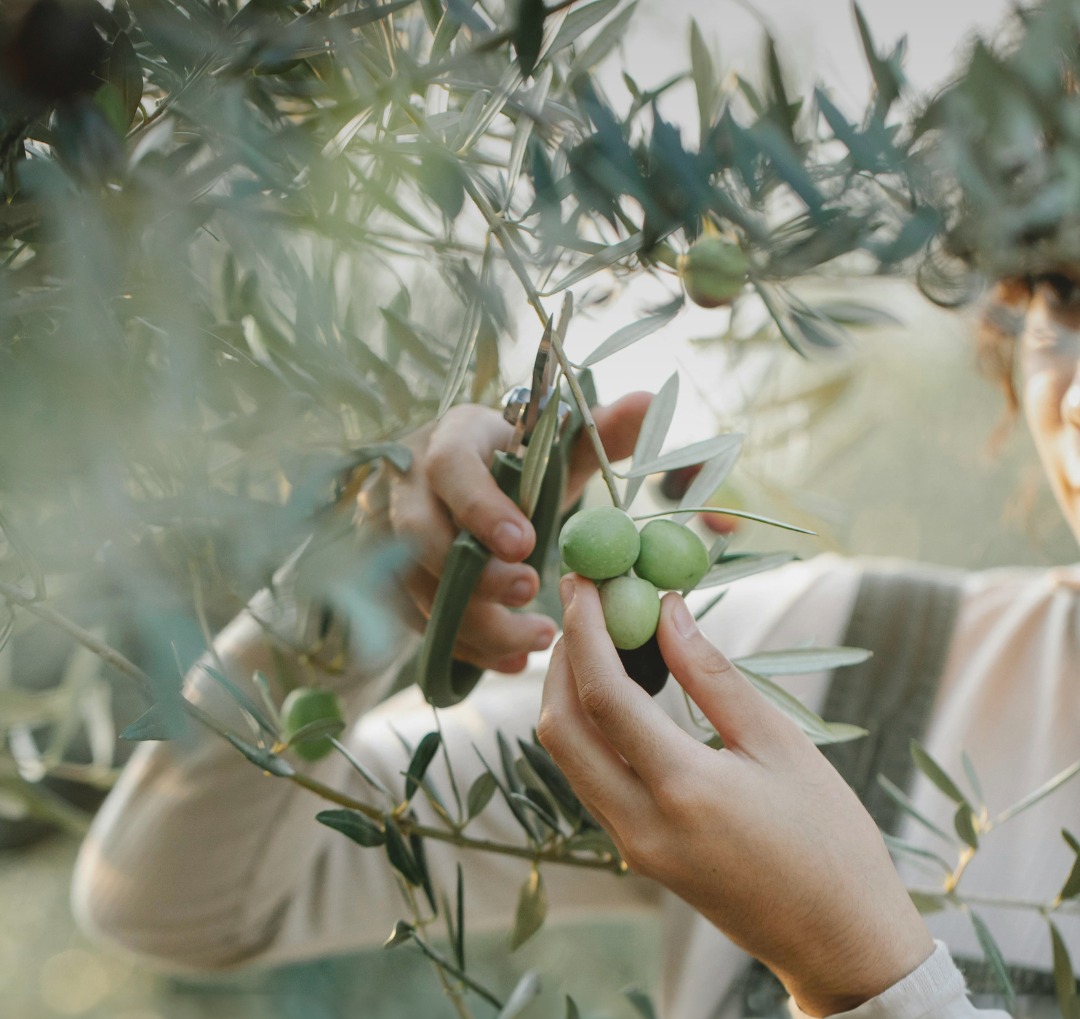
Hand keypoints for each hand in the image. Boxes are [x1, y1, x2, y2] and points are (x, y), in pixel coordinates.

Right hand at [370, 394, 650, 673]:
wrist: (473, 481)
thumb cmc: (519, 462)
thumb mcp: (558, 444)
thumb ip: (603, 429)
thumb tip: (650, 401)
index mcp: (451, 439)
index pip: (449, 467)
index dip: (481, 508)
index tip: (527, 544)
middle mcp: (410, 485)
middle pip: (419, 536)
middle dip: (474, 575)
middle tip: (530, 592)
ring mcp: (393, 536)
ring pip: (416, 588)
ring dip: (476, 623)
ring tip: (538, 638)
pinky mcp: (395, 580)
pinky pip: (420, 622)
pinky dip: (467, 647)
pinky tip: (512, 660)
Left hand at [538, 575, 933, 1017]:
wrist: (839, 942)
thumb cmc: (829, 838)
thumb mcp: (780, 745)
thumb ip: (713, 676)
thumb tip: (667, 612)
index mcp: (683, 790)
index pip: (603, 696)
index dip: (585, 631)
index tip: (583, 581)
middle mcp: (640, 823)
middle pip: (561, 729)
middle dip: (562, 658)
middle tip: (581, 604)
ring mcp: (632, 845)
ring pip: (567, 757)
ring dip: (568, 692)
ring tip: (596, 637)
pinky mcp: (637, 853)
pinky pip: (589, 780)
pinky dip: (588, 729)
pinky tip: (615, 693)